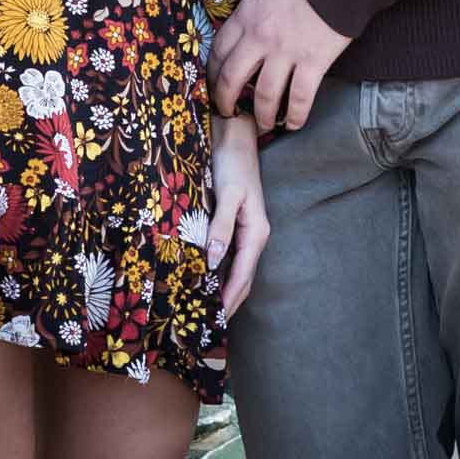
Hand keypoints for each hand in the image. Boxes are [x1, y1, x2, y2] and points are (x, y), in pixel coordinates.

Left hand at [207, 0, 350, 133]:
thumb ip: (253, 15)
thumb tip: (248, 36)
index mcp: (245, 17)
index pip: (218, 51)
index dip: (212, 73)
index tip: (214, 83)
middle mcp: (260, 38)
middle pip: (232, 79)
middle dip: (227, 102)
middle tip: (229, 113)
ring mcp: (286, 52)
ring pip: (265, 96)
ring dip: (262, 117)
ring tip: (263, 126)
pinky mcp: (313, 63)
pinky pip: (299, 98)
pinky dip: (295, 116)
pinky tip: (294, 124)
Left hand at [207, 112, 270, 318]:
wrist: (234, 135)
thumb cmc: (232, 162)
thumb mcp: (228, 194)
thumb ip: (220, 227)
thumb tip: (211, 262)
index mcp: (256, 232)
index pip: (242, 276)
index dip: (228, 300)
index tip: (214, 321)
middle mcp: (254, 236)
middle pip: (242, 278)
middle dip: (227, 301)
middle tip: (205, 324)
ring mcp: (246, 230)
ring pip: (235, 268)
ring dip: (223, 288)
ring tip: (203, 308)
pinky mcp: (235, 222)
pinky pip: (228, 255)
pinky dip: (219, 271)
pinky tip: (204, 276)